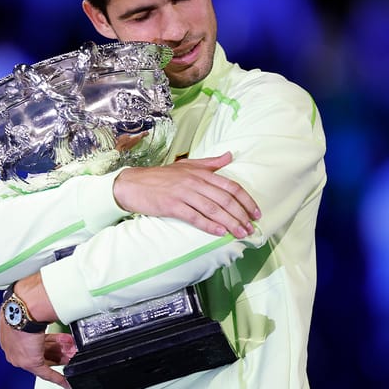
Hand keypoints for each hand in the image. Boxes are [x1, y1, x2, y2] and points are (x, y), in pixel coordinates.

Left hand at [0, 310, 76, 388]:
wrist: (22, 309)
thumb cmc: (24, 304)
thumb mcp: (27, 308)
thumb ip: (34, 313)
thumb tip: (44, 304)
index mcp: (10, 332)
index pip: (29, 341)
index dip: (44, 341)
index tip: (50, 344)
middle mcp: (13, 346)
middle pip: (39, 351)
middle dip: (57, 349)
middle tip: (69, 348)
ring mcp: (20, 356)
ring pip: (45, 359)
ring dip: (61, 357)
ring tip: (72, 354)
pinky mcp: (30, 362)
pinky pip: (45, 373)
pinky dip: (56, 378)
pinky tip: (64, 381)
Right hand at [113, 152, 260, 237]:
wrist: (133, 184)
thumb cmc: (161, 176)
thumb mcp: (187, 165)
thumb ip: (210, 163)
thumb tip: (230, 156)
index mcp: (201, 173)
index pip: (231, 186)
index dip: (246, 200)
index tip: (255, 212)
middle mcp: (195, 182)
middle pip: (225, 199)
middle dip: (241, 215)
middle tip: (250, 228)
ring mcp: (183, 194)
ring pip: (213, 209)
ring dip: (230, 223)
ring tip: (240, 233)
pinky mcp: (172, 206)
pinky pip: (194, 217)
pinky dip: (209, 225)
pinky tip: (219, 233)